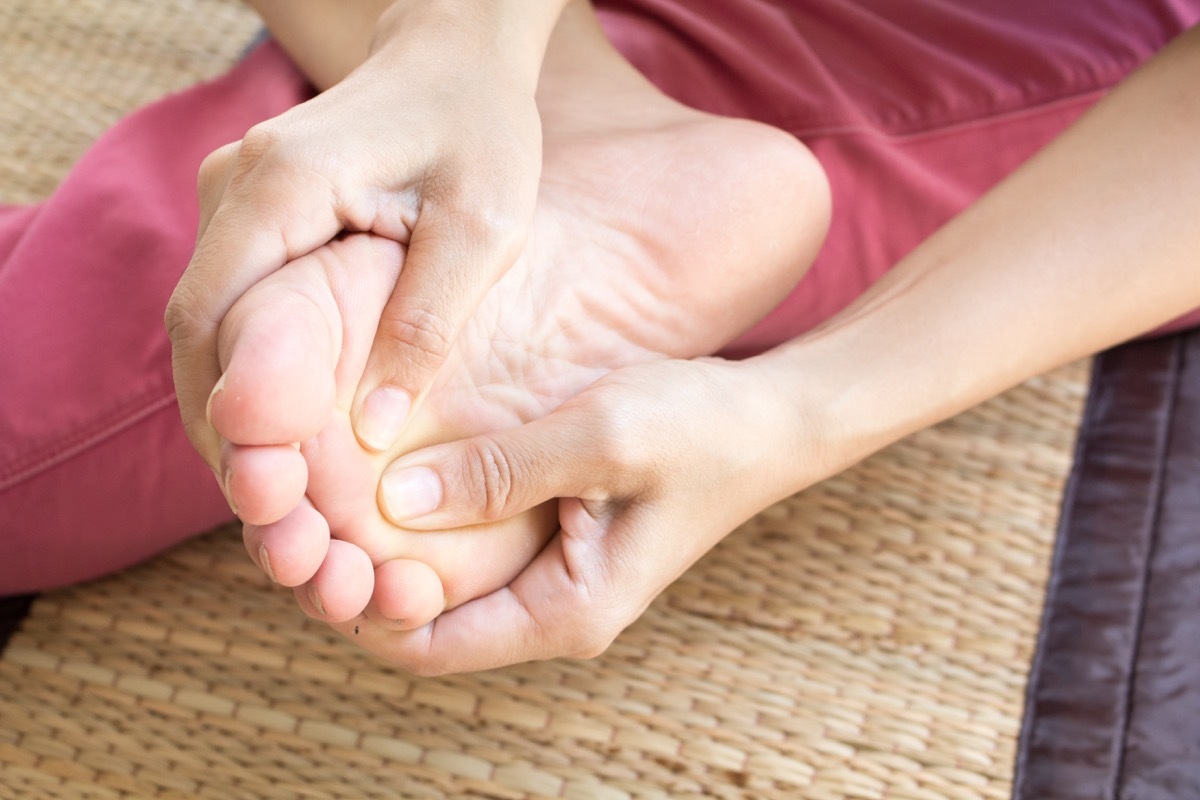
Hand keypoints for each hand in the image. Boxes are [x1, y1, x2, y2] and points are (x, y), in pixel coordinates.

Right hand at [165, 0, 547, 474]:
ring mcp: (238, 203)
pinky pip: (234, 311)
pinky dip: (252, 379)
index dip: (230, 417)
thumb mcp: (483, 225)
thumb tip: (372, 426)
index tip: (265, 492)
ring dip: (233, 414)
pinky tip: (288, 436)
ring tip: (280, 500)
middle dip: (227, 433)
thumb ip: (427, 321)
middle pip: (197, 335)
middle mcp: (237, 191)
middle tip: (273, 517)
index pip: (216, 320)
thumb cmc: (481, 129)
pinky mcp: (257, 219)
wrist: (455, 56)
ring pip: (207, 329)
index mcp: (284, 186)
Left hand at [332, 357, 828, 674]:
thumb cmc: (704, 429)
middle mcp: (550, 609)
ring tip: (323, 483)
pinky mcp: (552, 536)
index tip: (302, 539)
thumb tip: (395, 499)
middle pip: (417, 621)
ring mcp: (550, 574)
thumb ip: (502, 470)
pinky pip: (464, 545)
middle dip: (350, 575)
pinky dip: (418, 517)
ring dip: (377, 544)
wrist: (773, 420)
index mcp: (564, 612)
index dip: (348, 605)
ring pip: (434, 581)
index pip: (421, 646)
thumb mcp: (604, 437)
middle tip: (292, 506)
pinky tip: (384, 465)